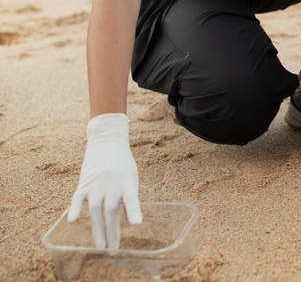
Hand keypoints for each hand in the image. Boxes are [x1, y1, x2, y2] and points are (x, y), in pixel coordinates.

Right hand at [68, 114, 141, 248]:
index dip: (134, 212)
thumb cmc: (123, 163)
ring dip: (97, 230)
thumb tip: (126, 219)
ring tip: (100, 247)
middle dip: (112, 233)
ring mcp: (95, 184)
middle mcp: (111, 184)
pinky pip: (77, 199)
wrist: (107, 141)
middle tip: (113, 251)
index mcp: (126, 182)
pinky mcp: (83, 184)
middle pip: (111, 212)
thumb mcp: (132, 176)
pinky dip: (75, 209)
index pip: (131, 199)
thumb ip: (128, 196)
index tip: (137, 224)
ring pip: (95, 211)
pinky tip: (73, 222)